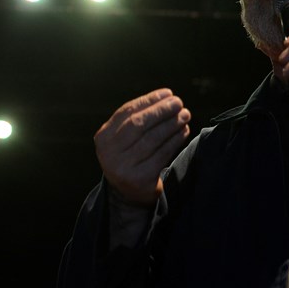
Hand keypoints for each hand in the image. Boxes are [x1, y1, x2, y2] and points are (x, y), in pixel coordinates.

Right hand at [94, 88, 190, 205]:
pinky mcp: (140, 180)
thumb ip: (137, 119)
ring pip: (152, 139)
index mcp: (103, 137)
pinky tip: (183, 131)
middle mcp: (109, 153)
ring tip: (185, 115)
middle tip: (178, 102)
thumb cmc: (131, 156)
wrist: (128, 194)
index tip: (167, 93)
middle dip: (160, 110)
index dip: (149, 100)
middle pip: (138, 124)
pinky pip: (162, 154)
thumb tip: (167, 97)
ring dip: (171, 124)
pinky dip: (175, 140)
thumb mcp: (124, 138)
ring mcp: (123, 168)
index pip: (127, 112)